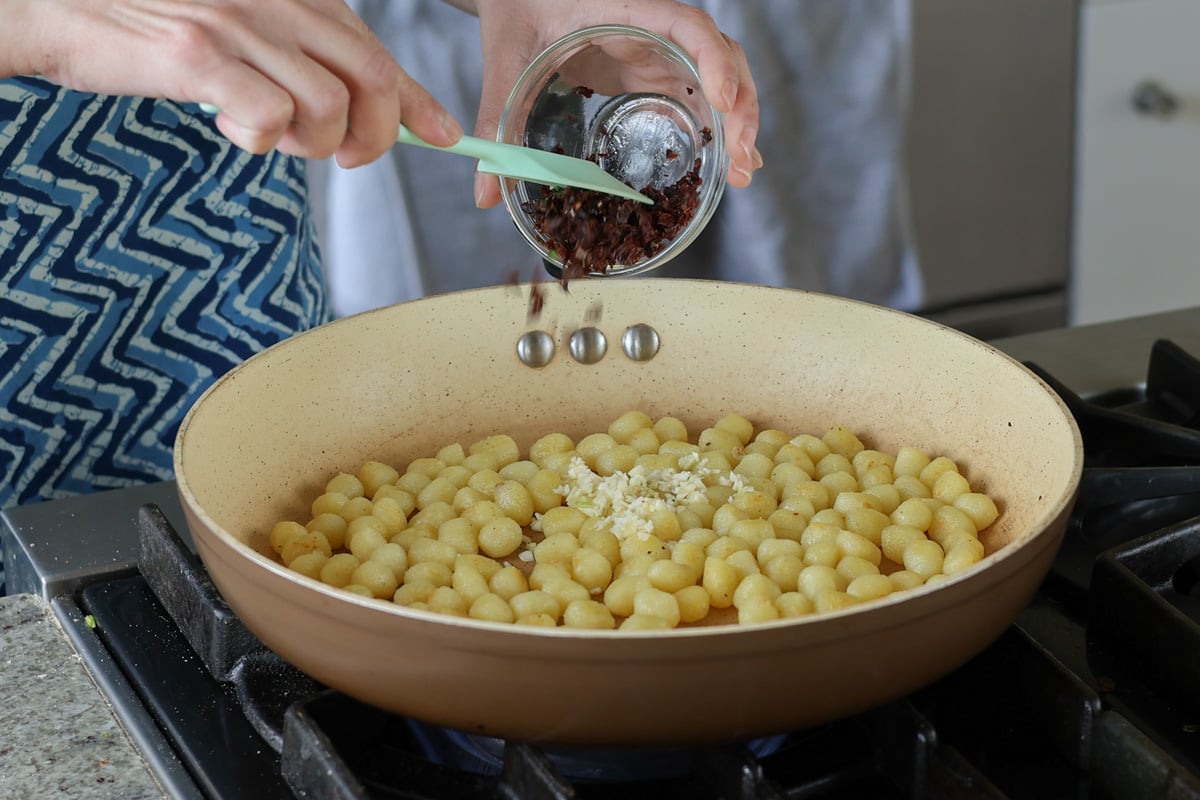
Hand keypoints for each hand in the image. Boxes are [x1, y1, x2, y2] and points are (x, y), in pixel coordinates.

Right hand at [3, 0, 462, 166]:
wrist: (57, 1)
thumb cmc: (149, 19)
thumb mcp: (238, 23)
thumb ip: (294, 55)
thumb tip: (347, 110)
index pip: (377, 50)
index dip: (420, 100)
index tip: (446, 135)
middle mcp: (275, 2)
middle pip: (372, 81)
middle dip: (379, 136)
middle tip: (350, 157)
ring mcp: (238, 26)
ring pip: (329, 109)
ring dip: (313, 144)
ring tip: (272, 136)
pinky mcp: (197, 56)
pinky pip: (269, 116)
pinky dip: (261, 140)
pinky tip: (230, 126)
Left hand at [457, 0, 761, 207]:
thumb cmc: (516, 4)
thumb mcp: (506, 60)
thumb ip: (496, 120)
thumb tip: (485, 192)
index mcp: (627, 8)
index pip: (689, 26)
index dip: (713, 61)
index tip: (722, 102)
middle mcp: (653, 26)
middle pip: (722, 55)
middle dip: (741, 106)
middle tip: (742, 159)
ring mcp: (657, 48)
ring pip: (720, 75)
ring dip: (738, 120)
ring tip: (743, 170)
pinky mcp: (652, 68)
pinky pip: (696, 91)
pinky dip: (717, 124)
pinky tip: (728, 160)